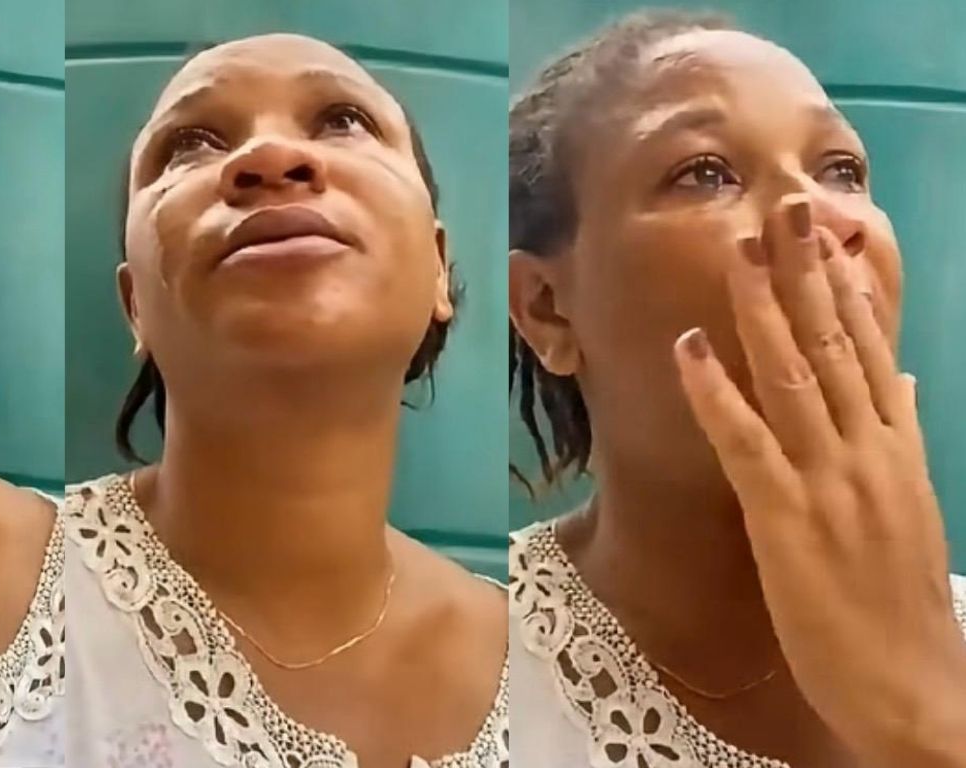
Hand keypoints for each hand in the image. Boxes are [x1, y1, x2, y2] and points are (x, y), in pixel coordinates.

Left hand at [673, 195, 965, 766]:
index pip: (872, 348)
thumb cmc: (900, 599)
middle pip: (835, 344)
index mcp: (896, 446)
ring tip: (738, 246)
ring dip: (762, 308)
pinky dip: (716, 391)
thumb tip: (904, 380)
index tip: (831, 230)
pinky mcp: (788, 519)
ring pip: (792, 376)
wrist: (914, 683)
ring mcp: (828, 481)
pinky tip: (689, 347)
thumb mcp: (911, 504)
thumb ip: (902, 436)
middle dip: (808, 272)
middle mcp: (868, 450)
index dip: (849, 285)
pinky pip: (747, 442)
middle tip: (786, 204)